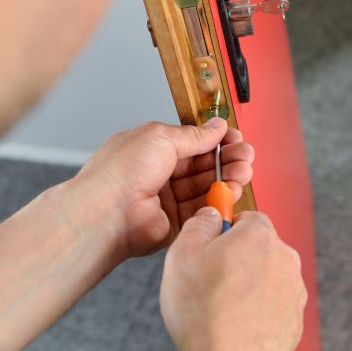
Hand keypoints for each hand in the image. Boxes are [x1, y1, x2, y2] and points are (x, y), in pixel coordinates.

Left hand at [75, 119, 253, 258]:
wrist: (106, 211)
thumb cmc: (121, 171)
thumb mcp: (161, 137)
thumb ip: (193, 135)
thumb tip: (216, 126)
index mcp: (153, 150)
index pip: (193, 144)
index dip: (216, 141)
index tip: (234, 138)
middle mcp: (160, 174)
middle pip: (203, 166)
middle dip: (227, 159)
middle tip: (245, 156)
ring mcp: (167, 200)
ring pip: (206, 188)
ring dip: (228, 179)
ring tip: (243, 172)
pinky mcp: (174, 224)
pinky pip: (203, 211)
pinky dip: (220, 201)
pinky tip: (232, 191)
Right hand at [160, 208, 306, 350]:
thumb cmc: (203, 312)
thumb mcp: (183, 255)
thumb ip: (199, 224)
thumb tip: (211, 215)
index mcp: (259, 235)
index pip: (245, 216)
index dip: (223, 231)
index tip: (208, 248)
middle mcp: (285, 258)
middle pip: (257, 247)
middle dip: (235, 259)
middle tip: (207, 281)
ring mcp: (294, 291)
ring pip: (265, 276)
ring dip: (246, 285)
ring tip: (218, 309)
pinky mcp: (296, 320)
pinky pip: (272, 305)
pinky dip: (256, 310)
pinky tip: (234, 326)